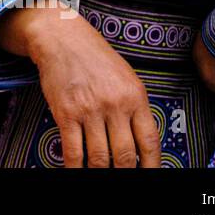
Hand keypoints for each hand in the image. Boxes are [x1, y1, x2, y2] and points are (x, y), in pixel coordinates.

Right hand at [0, 5, 161, 167]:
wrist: (62, 38)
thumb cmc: (95, 58)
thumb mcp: (125, 77)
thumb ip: (134, 107)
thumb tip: (139, 144)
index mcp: (135, 96)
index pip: (150, 142)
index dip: (152, 166)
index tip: (149, 175)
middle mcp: (115, 104)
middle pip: (125, 155)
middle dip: (124, 173)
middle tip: (121, 176)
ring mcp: (90, 109)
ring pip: (99, 158)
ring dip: (99, 172)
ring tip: (98, 172)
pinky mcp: (66, 113)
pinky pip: (73, 151)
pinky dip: (75, 167)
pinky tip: (76, 169)